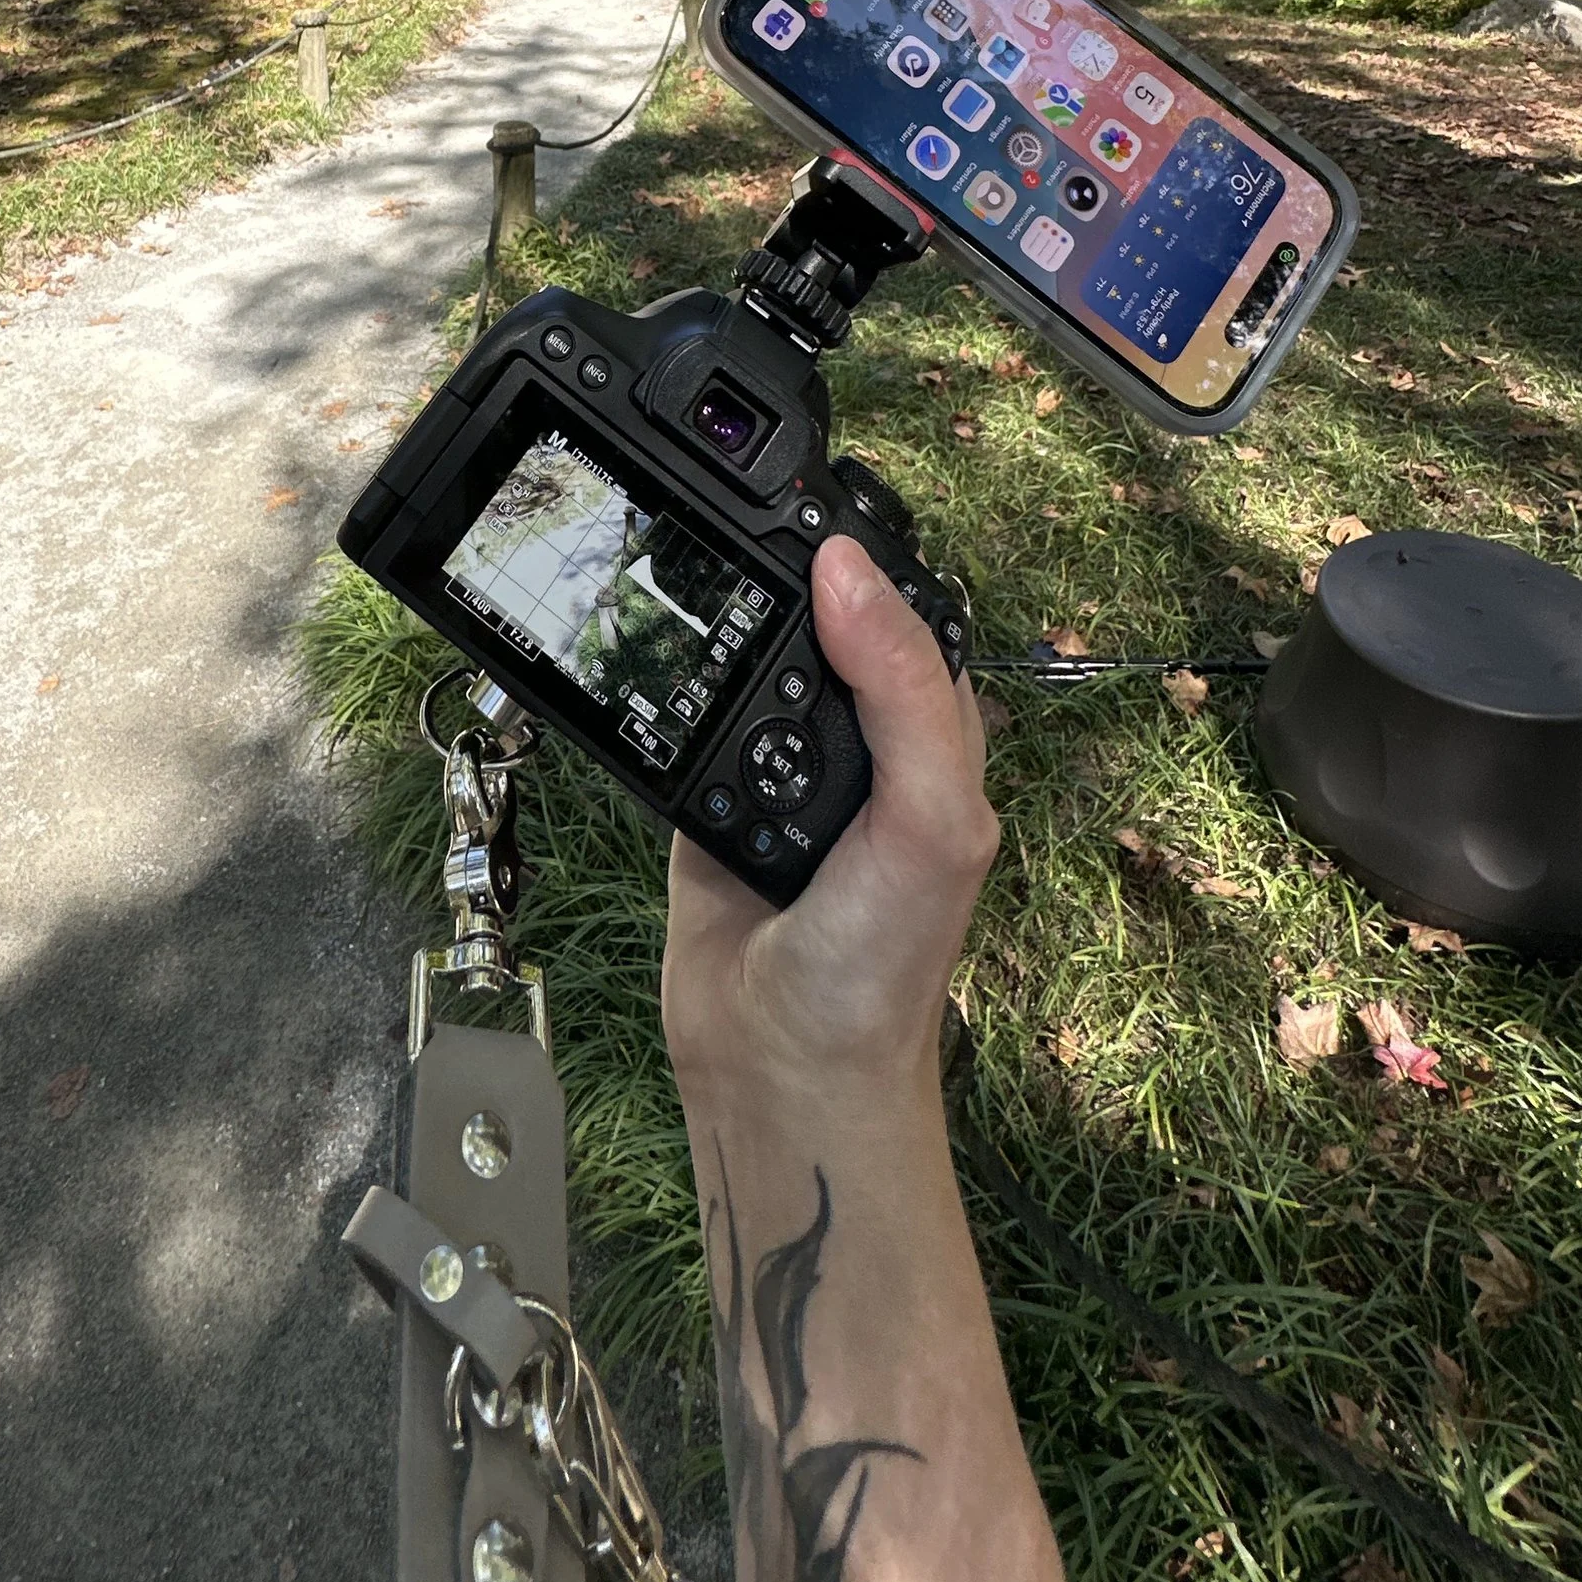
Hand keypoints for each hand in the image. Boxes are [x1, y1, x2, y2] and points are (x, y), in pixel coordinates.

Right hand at [661, 533, 998, 1111]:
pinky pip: (685, 720)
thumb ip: (903, 690)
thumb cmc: (883, 965)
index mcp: (933, 733)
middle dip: (774, 586)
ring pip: (745, 663)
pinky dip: (665, 696)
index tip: (798, 510)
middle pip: (815, 626)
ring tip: (677, 584)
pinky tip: (648, 670)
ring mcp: (782, 771)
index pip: (902, 612)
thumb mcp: (930, 816)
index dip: (862, 562)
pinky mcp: (712, 797)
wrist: (781, 1071)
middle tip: (717, 528)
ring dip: (714, 636)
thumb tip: (845, 569)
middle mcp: (863, 744)